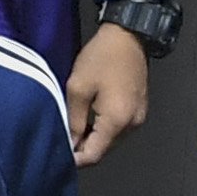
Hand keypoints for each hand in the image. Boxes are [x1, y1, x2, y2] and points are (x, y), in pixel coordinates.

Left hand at [64, 24, 152, 164]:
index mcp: (117, 121)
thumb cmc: (101, 58)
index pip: (94, 155)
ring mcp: (138, 117)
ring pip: (111, 140)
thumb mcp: (78, 88)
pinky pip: (118, 128)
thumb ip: (74, 120)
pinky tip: (88, 119)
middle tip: (62, 140)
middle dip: (83, 149)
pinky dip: (102, 128)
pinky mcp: (138, 109)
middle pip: (104, 149)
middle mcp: (132, 124)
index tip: (58, 155)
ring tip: (73, 128)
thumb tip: (70, 143)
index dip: (75, 159)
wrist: (128, 36)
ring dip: (92, 139)